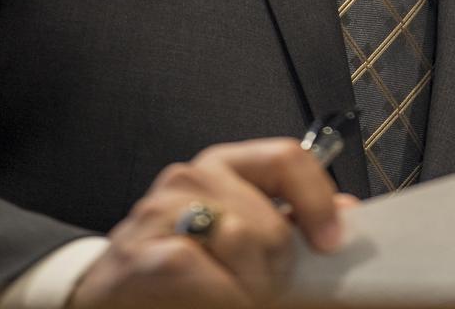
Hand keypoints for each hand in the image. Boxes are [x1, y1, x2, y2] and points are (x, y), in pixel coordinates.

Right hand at [70, 137, 353, 306]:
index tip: (332, 243)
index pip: (286, 159)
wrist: (108, 291)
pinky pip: (197, 270)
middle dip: (275, 272)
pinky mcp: (140, 253)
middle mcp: (193, 176)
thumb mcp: (236, 228)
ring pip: (240, 243)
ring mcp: (162, 210)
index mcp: (225, 165)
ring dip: (247, 289)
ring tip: (235, 298)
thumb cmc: (178, 258)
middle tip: (261, 292)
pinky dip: (218, 297)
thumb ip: (284, 218)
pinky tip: (212, 302)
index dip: (317, 201)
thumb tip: (345, 213)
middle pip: (269, 222)